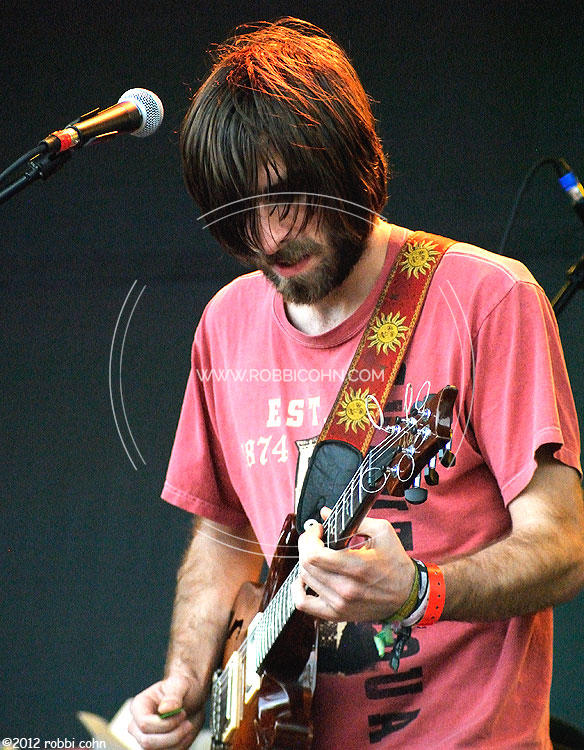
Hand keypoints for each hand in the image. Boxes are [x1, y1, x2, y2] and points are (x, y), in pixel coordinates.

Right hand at [128, 673, 204, 749]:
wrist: (192, 697)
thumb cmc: (183, 687)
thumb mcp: (181, 684)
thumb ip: (173, 695)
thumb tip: (164, 709)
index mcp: (139, 706)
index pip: (144, 724)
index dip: (166, 724)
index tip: (183, 714)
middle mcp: (138, 725)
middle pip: (147, 743)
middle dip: (173, 736)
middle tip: (188, 723)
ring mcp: (146, 738)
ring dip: (178, 742)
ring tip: (188, 726)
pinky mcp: (158, 747)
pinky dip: (180, 747)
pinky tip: (187, 734)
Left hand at [293, 509, 414, 621]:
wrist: (407, 595)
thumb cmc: (396, 562)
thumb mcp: (382, 532)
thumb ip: (355, 520)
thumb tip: (326, 511)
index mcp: (358, 567)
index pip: (315, 554)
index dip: (310, 537)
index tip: (318, 529)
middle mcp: (346, 588)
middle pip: (307, 565)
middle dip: (306, 545)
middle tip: (315, 538)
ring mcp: (340, 604)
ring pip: (304, 579)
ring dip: (306, 562)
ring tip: (316, 554)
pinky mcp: (336, 614)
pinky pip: (304, 604)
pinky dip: (297, 590)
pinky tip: (305, 579)